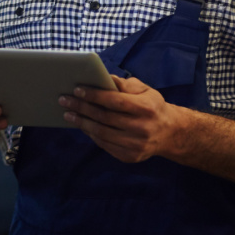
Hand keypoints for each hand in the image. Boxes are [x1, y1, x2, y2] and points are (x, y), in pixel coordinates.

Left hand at [59, 75, 184, 162]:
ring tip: (68, 114)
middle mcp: (142, 128)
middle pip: (105, 118)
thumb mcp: (145, 90)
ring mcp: (137, 145)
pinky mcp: (131, 156)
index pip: (116, 101)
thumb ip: (125, 84)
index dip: (95, 95)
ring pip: (102, 134)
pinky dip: (91, 134)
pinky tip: (82, 125)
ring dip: (82, 123)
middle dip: (82, 108)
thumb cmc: (152, 106)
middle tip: (64, 100)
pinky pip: (105, 145)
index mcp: (147, 108)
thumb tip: (103, 78)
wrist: (169, 133)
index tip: (77, 89)